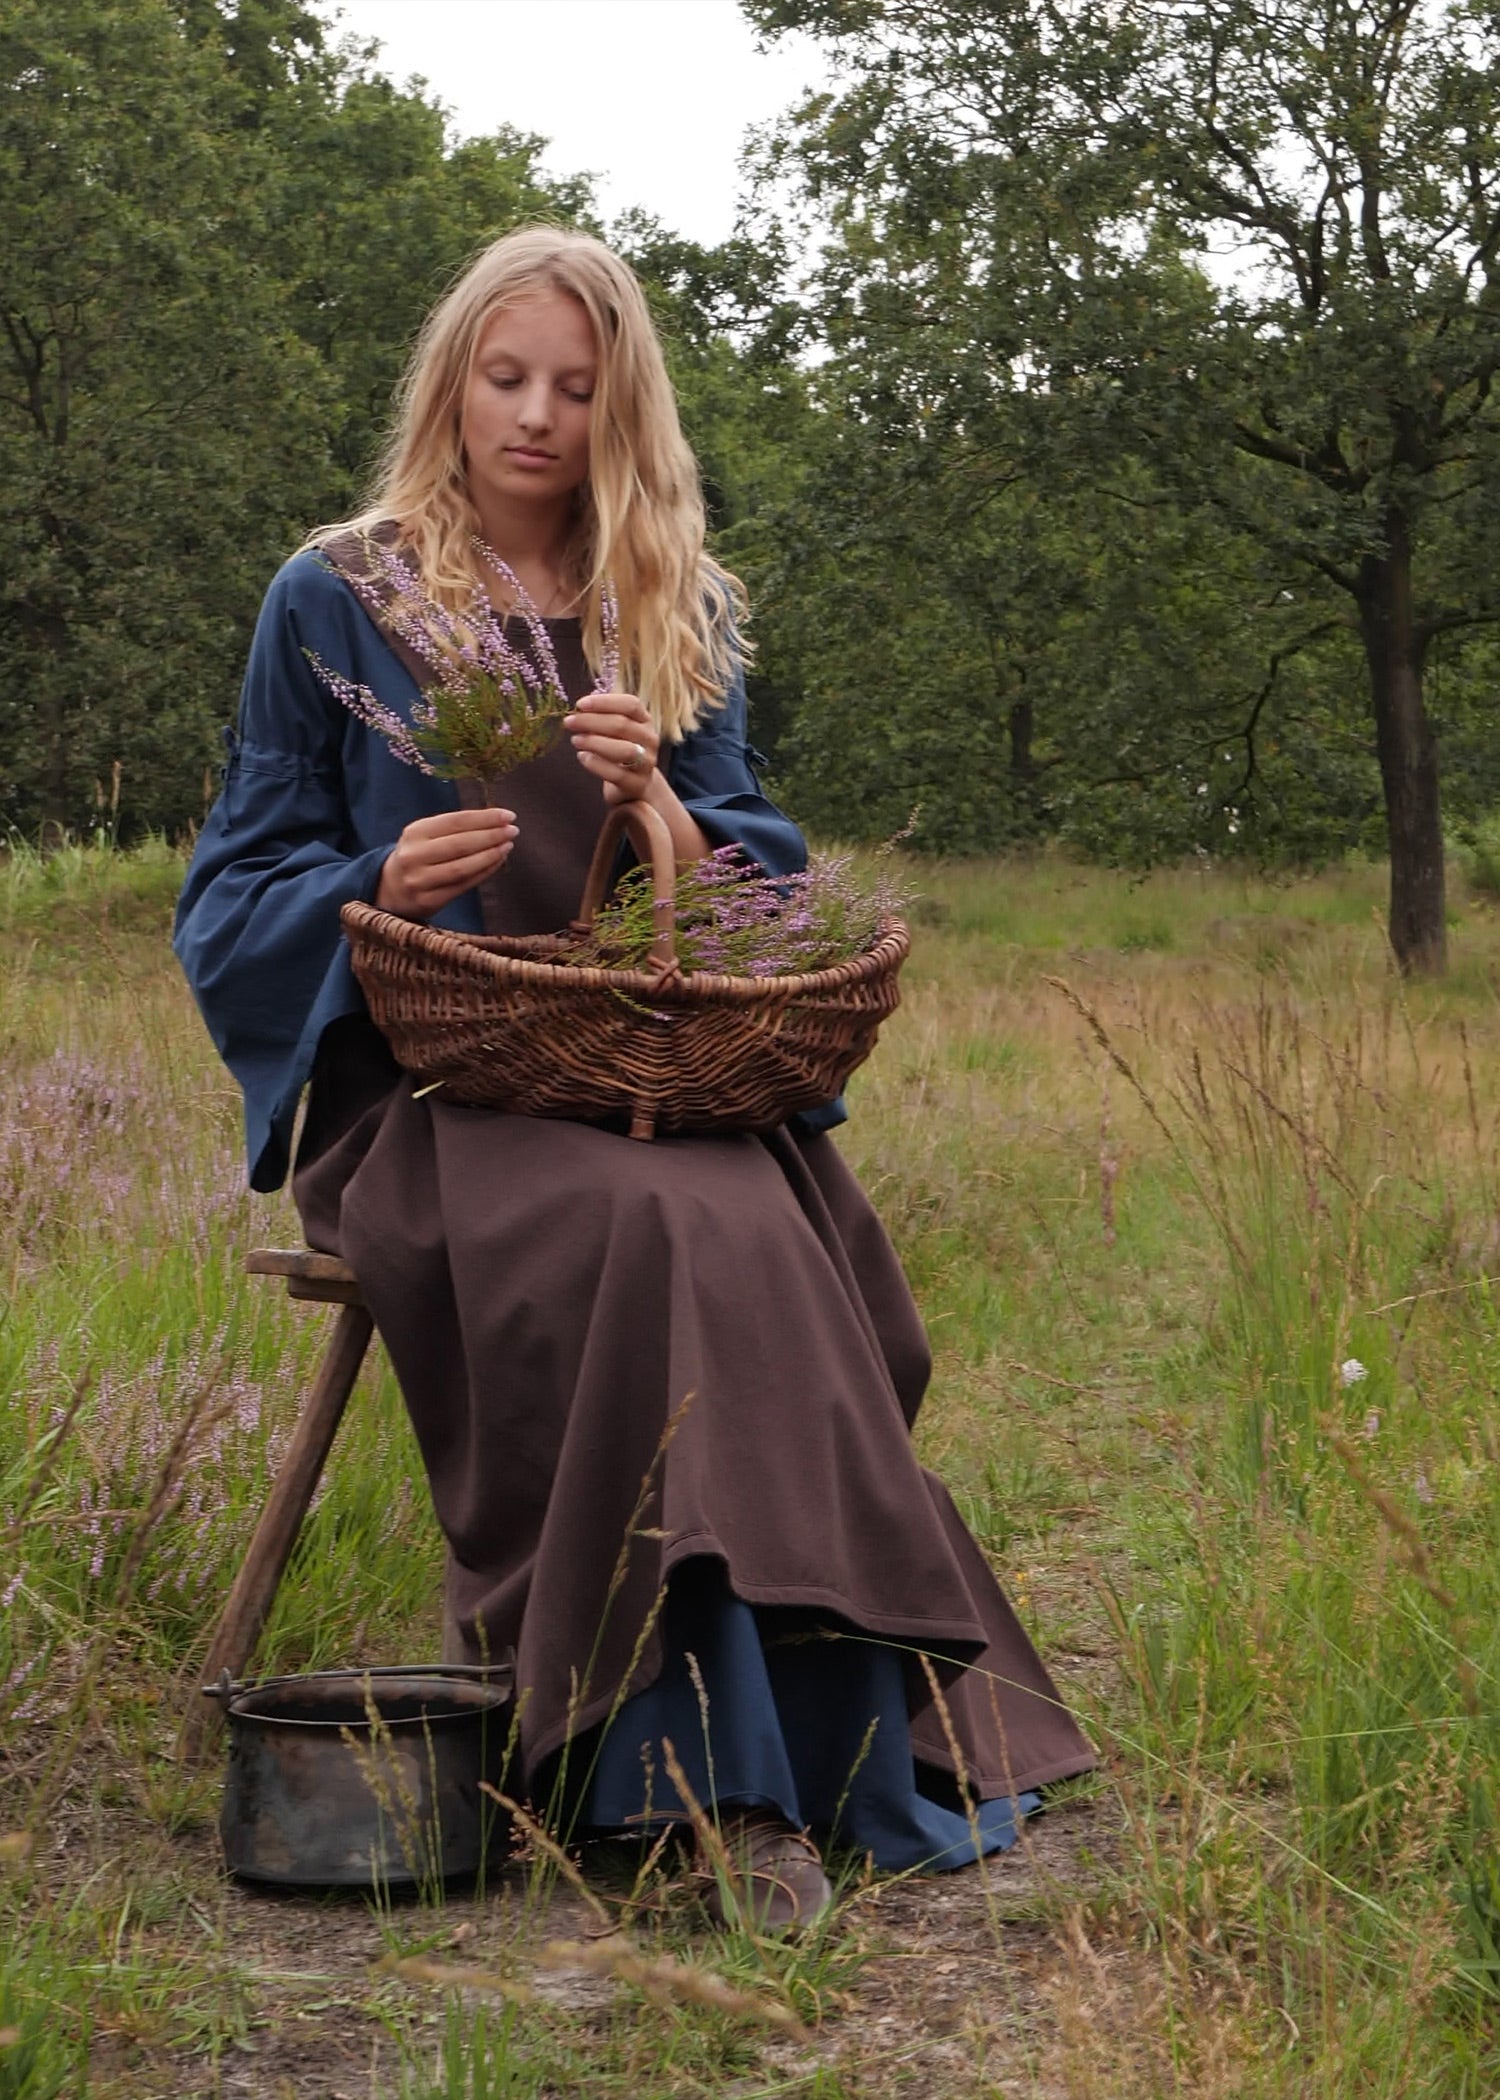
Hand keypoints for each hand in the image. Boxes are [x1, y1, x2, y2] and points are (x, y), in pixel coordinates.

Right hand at [376, 808, 516, 918]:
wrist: (389, 888)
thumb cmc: (417, 856)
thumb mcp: (425, 835)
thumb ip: (454, 828)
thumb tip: (495, 821)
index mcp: (415, 832)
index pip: (456, 821)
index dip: (485, 818)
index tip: (508, 815)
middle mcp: (414, 855)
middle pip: (460, 844)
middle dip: (491, 836)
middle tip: (513, 831)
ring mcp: (420, 880)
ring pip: (462, 867)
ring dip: (490, 856)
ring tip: (508, 846)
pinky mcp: (428, 901)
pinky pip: (463, 885)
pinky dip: (483, 873)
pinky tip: (498, 863)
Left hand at [564, 691, 659, 803]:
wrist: (635, 784)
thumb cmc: (619, 750)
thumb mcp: (614, 730)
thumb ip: (601, 717)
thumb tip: (579, 710)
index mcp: (644, 720)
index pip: (630, 704)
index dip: (605, 702)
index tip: (580, 704)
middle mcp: (649, 739)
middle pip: (623, 725)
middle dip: (592, 722)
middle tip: (569, 722)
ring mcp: (646, 763)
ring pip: (624, 750)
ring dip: (595, 743)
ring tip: (575, 740)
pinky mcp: (637, 784)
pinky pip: (617, 774)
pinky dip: (596, 764)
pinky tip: (582, 757)